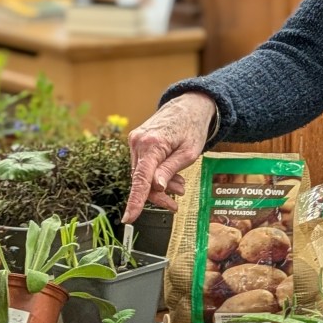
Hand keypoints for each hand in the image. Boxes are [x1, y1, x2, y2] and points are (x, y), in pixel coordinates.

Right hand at [122, 92, 216, 221]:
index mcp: (152, 144)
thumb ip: (170, 170)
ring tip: (179, 186)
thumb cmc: (193, 127)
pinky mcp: (137, 141)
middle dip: (158, 194)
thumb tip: (156, 187)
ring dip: (159, 185)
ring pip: (142, 174)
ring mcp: (135, 140)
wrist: (189, 105)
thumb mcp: (189, 153)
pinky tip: (170, 176)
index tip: (130, 217)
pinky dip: (156, 174)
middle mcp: (138, 141)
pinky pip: (143, 165)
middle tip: (175, 203)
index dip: (135, 201)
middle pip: (141, 180)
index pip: (141, 179)